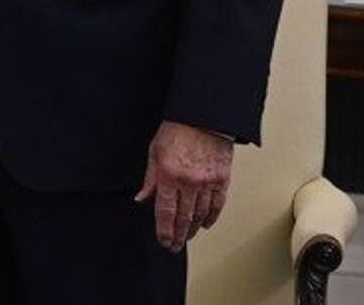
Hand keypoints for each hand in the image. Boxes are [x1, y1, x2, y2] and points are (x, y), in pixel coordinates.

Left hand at [134, 121, 232, 252]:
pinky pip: (217, 204)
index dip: (163, 229)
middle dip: (178, 235)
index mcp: (169, 174)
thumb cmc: (177, 129)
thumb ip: (149, 178)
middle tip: (174, 246)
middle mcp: (189, 181)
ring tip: (187, 237)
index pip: (165, 211)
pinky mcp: (222, 179)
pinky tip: (205, 224)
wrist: (203, 116)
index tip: (163, 240)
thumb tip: (141, 198)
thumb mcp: (155, 150)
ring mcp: (207, 181)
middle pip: (183, 217)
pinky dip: (211, 217)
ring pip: (201, 214)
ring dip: (193, 229)